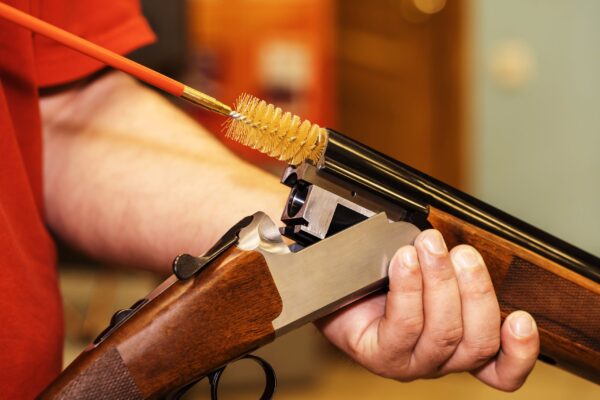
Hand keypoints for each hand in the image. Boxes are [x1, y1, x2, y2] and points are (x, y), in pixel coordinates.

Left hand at [317, 229, 539, 390]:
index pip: (501, 370)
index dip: (520, 352)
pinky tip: (404, 262)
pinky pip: (403, 325)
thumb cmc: (385, 282)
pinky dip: (409, 289)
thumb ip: (455, 273)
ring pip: (443, 332)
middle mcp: (440, 361)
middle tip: (462, 253)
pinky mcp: (380, 356)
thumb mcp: (430, 277)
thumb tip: (468, 252)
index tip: (523, 319)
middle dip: (475, 290)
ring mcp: (410, 362)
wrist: (334, 288)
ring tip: (429, 246)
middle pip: (477, 341)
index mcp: (461, 347)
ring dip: (440, 281)